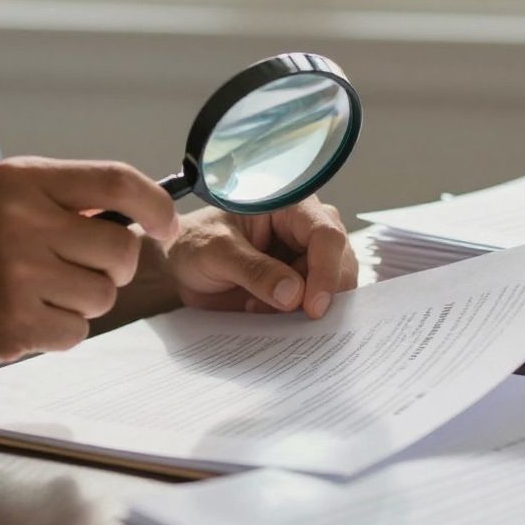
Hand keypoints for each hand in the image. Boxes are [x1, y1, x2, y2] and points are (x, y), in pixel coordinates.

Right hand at [0, 157, 178, 369]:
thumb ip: (59, 201)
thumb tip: (136, 216)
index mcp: (22, 181)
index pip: (119, 181)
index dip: (157, 206)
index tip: (166, 227)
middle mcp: (24, 222)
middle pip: (122, 250)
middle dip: (112, 268)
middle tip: (77, 272)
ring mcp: (19, 275)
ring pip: (103, 296)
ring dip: (80, 303)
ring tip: (33, 295)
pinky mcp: (14, 324)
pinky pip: (77, 333)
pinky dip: (58, 334)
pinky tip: (20, 320)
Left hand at [163, 196, 356, 318]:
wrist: (184, 263)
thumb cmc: (195, 243)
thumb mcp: (215, 252)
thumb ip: (252, 270)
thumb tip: (293, 295)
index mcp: (290, 205)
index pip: (325, 234)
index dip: (326, 271)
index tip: (313, 307)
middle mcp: (306, 229)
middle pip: (340, 263)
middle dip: (317, 294)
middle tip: (280, 314)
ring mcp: (307, 257)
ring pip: (334, 288)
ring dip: (305, 309)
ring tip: (258, 308)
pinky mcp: (302, 283)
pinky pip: (317, 304)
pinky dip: (301, 319)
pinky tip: (270, 319)